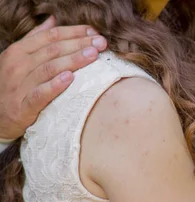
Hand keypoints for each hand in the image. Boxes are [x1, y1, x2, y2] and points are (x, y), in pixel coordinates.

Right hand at [0, 16, 106, 140]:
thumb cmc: (13, 85)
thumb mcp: (20, 59)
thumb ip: (36, 39)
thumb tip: (53, 21)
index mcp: (19, 51)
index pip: (50, 36)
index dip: (73, 32)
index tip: (93, 32)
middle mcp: (18, 65)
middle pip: (53, 50)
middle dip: (79, 44)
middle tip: (100, 42)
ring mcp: (20, 85)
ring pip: (49, 68)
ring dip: (73, 60)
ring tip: (92, 55)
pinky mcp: (23, 105)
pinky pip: (40, 94)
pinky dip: (55, 86)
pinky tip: (70, 78)